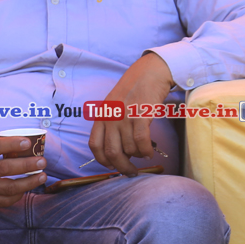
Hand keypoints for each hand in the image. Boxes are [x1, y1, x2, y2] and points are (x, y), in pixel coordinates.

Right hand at [0, 133, 45, 208]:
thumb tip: (25, 141)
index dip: (11, 144)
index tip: (27, 142)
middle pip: (4, 168)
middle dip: (26, 165)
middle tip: (42, 161)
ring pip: (8, 187)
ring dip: (29, 182)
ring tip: (42, 176)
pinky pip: (6, 200)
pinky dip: (20, 194)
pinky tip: (28, 187)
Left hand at [87, 52, 173, 175]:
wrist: (150, 72)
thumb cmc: (134, 89)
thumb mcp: (114, 105)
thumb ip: (111, 124)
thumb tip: (118, 150)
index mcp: (102, 115)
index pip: (94, 145)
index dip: (102, 160)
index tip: (111, 166)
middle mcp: (111, 117)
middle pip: (111, 152)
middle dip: (122, 167)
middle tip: (131, 171)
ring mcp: (125, 116)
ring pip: (129, 148)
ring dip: (138, 155)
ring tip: (144, 152)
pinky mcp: (141, 115)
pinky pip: (142, 142)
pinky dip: (146, 151)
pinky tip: (149, 152)